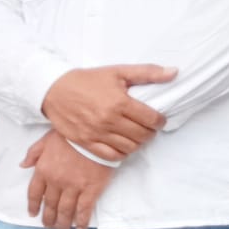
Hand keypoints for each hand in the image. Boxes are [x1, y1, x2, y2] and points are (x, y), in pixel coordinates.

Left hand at [23, 130, 115, 228]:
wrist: (94, 133)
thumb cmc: (70, 134)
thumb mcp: (46, 140)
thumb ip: (33, 153)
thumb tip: (23, 165)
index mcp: (43, 170)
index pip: (34, 193)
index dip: (33, 205)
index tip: (33, 214)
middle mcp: (56, 182)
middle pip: (50, 205)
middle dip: (49, 218)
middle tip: (49, 227)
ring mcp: (74, 187)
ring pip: (65, 210)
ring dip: (63, 223)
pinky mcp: (91, 189)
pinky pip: (84, 209)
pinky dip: (82, 221)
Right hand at [41, 65, 177, 158]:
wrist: (54, 89)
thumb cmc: (86, 80)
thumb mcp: (117, 72)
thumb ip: (147, 73)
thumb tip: (174, 72)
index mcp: (119, 102)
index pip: (152, 119)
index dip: (160, 121)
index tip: (158, 120)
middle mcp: (109, 120)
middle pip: (142, 136)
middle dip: (150, 133)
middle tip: (147, 128)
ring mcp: (96, 133)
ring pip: (129, 147)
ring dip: (137, 143)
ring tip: (135, 135)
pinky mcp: (85, 142)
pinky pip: (111, 156)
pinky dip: (121, 153)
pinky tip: (121, 145)